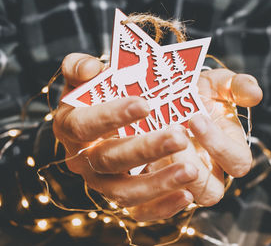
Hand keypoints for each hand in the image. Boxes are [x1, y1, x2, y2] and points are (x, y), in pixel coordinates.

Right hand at [54, 53, 198, 220]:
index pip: (84, 125)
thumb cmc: (98, 97)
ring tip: (191, 170)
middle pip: (109, 160)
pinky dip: (163, 207)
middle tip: (179, 136)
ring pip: (125, 192)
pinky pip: (140, 211)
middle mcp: (84, 160)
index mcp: (71, 127)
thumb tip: (90, 68)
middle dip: (145, 149)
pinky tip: (187, 194)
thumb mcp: (84, 76)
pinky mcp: (123, 198)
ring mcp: (103, 183)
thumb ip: (80, 67)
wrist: (101, 123)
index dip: (111, 115)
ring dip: (159, 182)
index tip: (144, 104)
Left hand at [145, 68, 262, 205]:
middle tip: (175, 136)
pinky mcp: (155, 186)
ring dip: (169, 175)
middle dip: (193, 166)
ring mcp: (182, 181)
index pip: (237, 162)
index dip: (219, 145)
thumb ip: (237, 86)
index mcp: (229, 151)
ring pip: (182, 197)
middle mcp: (208, 172)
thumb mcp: (218, 84)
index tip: (195, 119)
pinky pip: (152, 206)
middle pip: (211, 191)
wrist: (165, 97)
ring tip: (154, 145)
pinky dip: (147, 192)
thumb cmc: (198, 92)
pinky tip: (139, 164)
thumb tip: (255, 93)